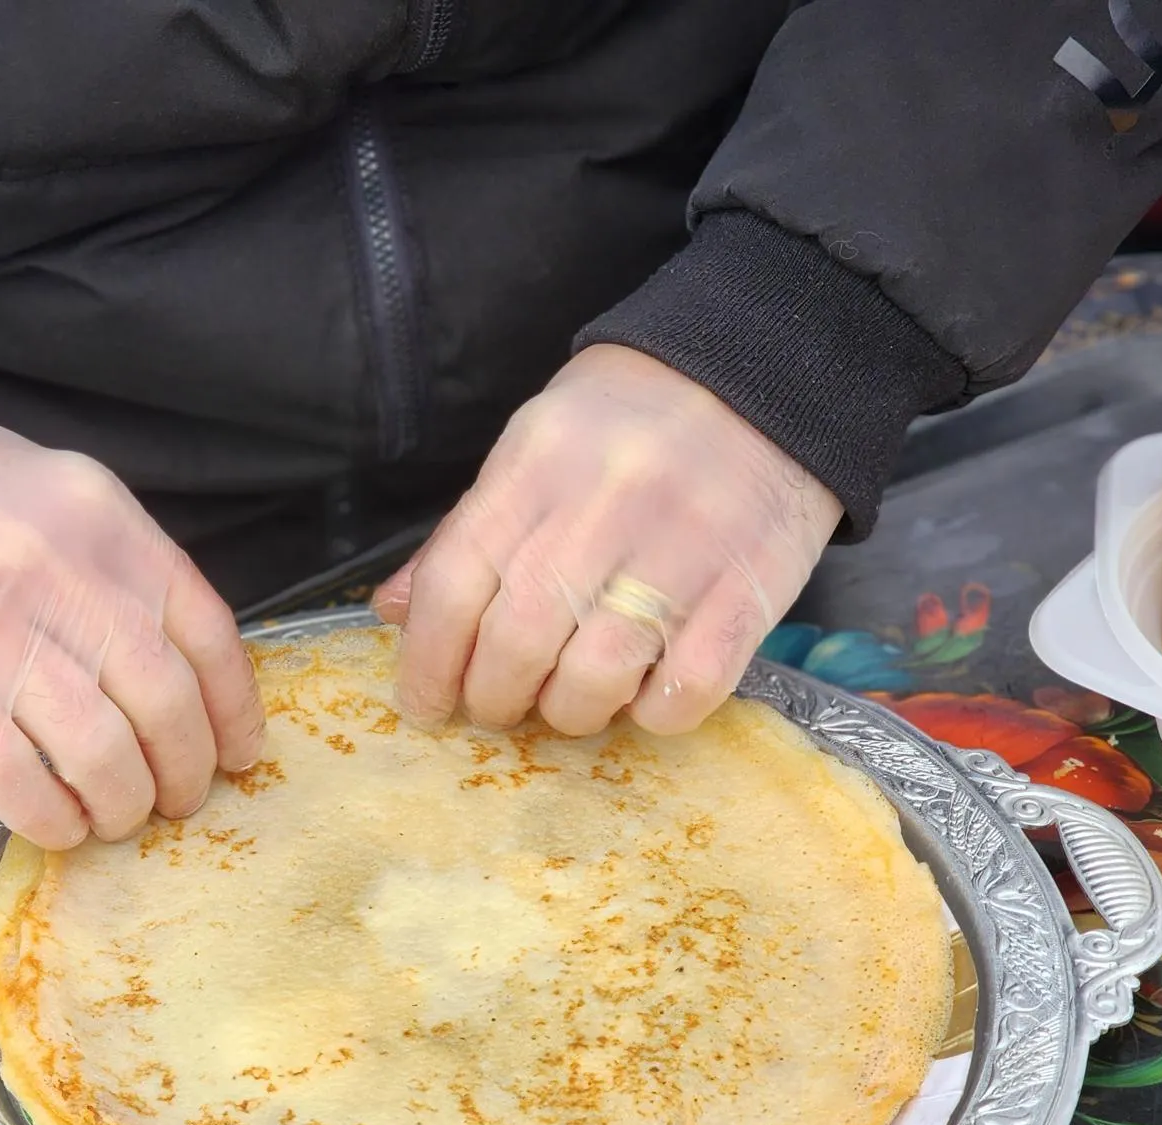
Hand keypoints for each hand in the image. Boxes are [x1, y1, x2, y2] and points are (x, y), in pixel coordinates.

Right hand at [0, 421, 264, 847]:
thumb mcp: (55, 497)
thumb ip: (119, 569)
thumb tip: (174, 668)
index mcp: (108, 527)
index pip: (207, 635)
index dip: (234, 711)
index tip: (238, 755)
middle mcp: (65, 580)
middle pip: (164, 706)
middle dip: (184, 772)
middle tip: (176, 800)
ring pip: (101, 754)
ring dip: (123, 805)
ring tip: (116, 817)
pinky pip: (17, 780)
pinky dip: (52, 818)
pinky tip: (58, 826)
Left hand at [373, 345, 840, 735]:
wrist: (767, 375)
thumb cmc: (629, 423)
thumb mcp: (534, 448)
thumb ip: (467, 532)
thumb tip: (394, 612)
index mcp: (536, 466)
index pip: (456, 583)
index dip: (428, 662)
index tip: (425, 703)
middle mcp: (602, 506)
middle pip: (518, 640)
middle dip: (494, 696)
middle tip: (498, 706)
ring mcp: (680, 550)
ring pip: (596, 676)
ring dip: (569, 712)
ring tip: (569, 703)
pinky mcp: (749, 589)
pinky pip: (688, 688)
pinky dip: (654, 713)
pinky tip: (644, 696)